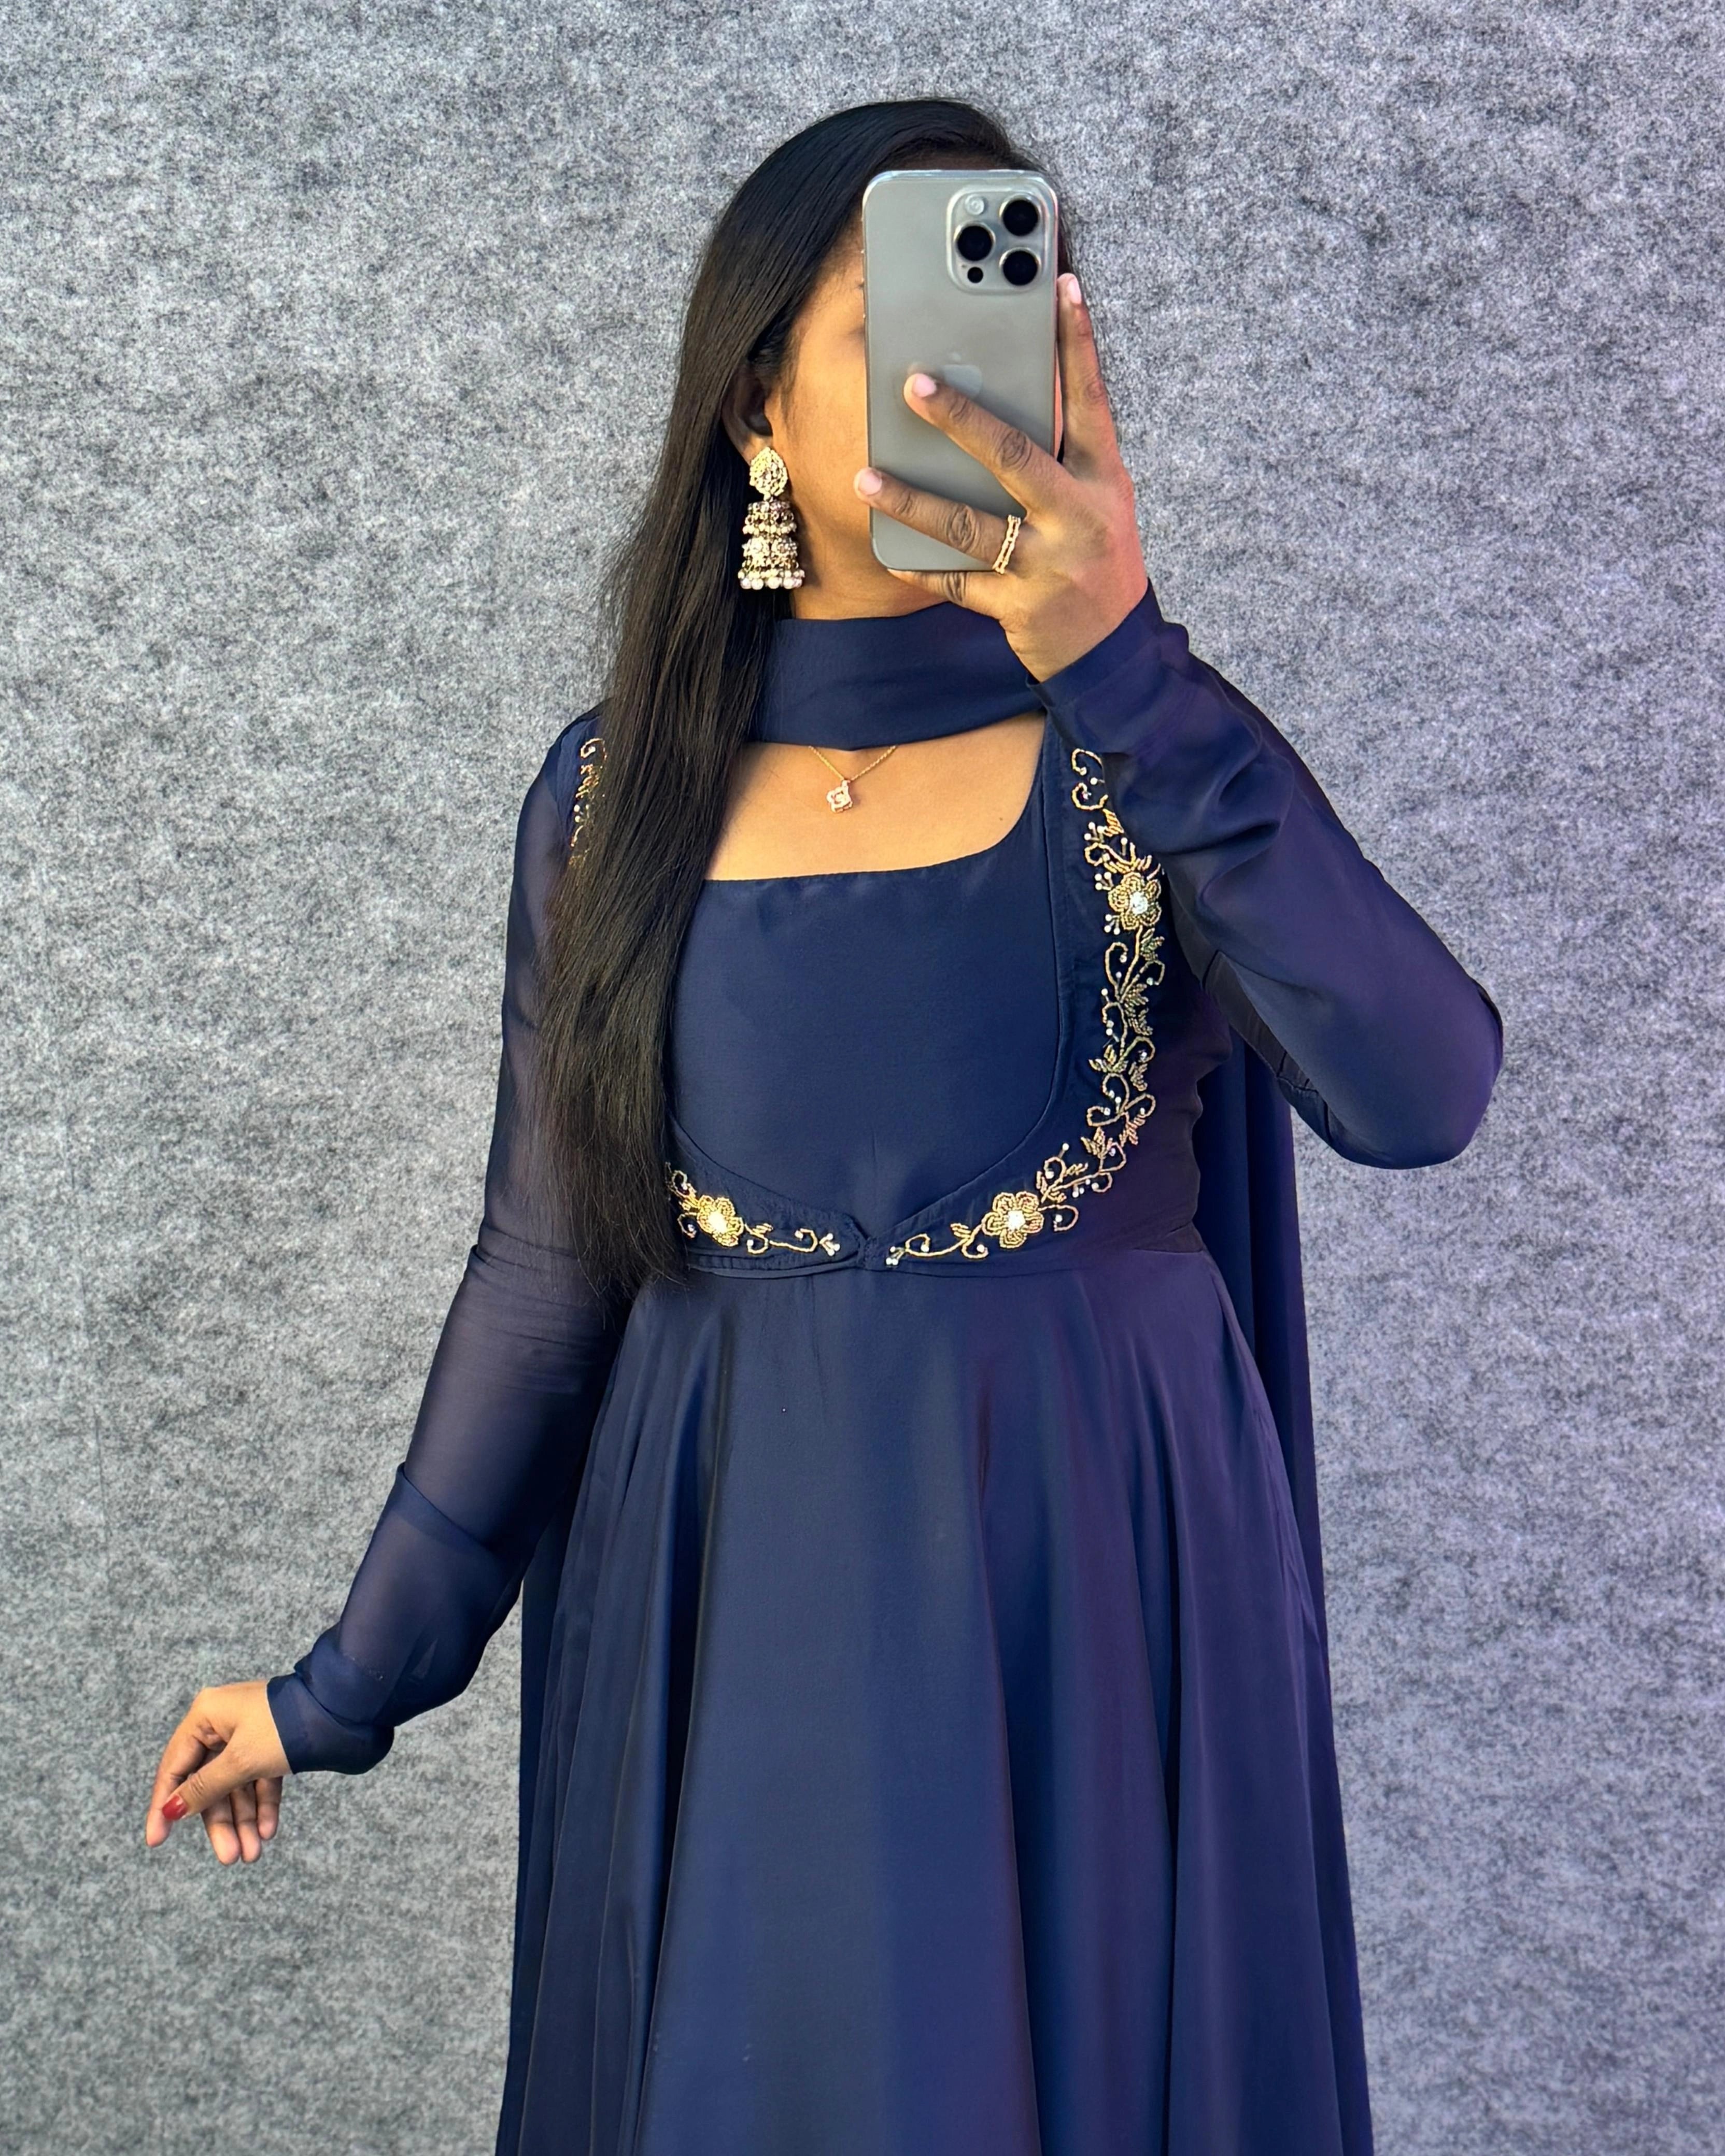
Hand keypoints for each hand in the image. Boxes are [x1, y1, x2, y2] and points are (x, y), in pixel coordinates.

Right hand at [144, 1678, 290, 1864]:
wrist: (343, 1709)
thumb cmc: (286, 1725)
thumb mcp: (240, 1761)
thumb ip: (203, 1788)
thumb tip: (169, 1811)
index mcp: (206, 1715)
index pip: (174, 1767)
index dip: (164, 1805)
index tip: (155, 1841)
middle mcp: (223, 1723)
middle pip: (209, 1782)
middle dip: (220, 1822)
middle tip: (229, 1858)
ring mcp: (249, 1733)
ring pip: (236, 1785)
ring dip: (243, 1821)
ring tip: (252, 1855)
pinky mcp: (273, 1744)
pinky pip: (260, 1779)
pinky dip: (263, 1805)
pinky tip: (267, 1831)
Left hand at [854, 271, 1150, 681]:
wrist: (1116, 656)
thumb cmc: (1099, 563)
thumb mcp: (1098, 503)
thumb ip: (1061, 458)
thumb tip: (1002, 403)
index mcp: (1104, 480)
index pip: (1091, 399)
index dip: (1078, 342)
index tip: (1061, 285)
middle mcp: (1079, 517)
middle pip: (1014, 455)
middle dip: (962, 418)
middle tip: (914, 384)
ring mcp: (1048, 564)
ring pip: (968, 525)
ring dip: (912, 500)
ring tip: (866, 478)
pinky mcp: (1019, 608)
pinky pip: (957, 584)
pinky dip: (921, 567)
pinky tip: (888, 551)